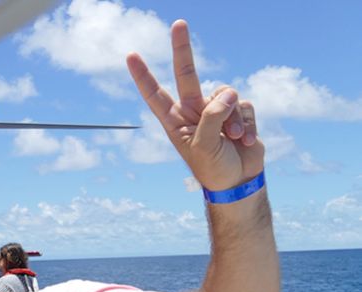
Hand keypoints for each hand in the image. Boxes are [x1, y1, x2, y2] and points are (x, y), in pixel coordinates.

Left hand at [127, 20, 263, 190]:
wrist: (238, 182)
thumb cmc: (214, 169)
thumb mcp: (204, 146)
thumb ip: (211, 116)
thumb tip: (227, 92)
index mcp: (175, 121)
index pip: (154, 94)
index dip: (143, 76)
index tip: (131, 55)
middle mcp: (193, 111)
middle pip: (187, 74)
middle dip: (182, 49)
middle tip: (178, 23)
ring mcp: (216, 110)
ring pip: (225, 93)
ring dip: (233, 118)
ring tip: (233, 139)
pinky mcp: (238, 112)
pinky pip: (244, 105)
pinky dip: (247, 122)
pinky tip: (246, 140)